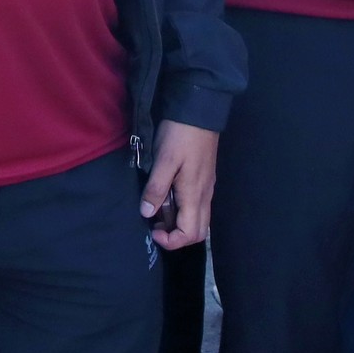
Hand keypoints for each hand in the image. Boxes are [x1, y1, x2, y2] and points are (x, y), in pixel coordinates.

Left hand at [141, 121, 219, 248]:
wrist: (199, 111)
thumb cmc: (180, 135)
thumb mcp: (164, 160)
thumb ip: (156, 189)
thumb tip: (147, 213)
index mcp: (195, 195)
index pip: (190, 234)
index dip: (171, 241)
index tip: (152, 229)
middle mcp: (205, 196)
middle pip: (198, 232)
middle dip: (176, 236)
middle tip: (155, 224)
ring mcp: (207, 188)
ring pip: (199, 219)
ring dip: (179, 224)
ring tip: (159, 210)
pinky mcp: (205, 179)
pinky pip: (198, 206)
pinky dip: (183, 211)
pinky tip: (168, 197)